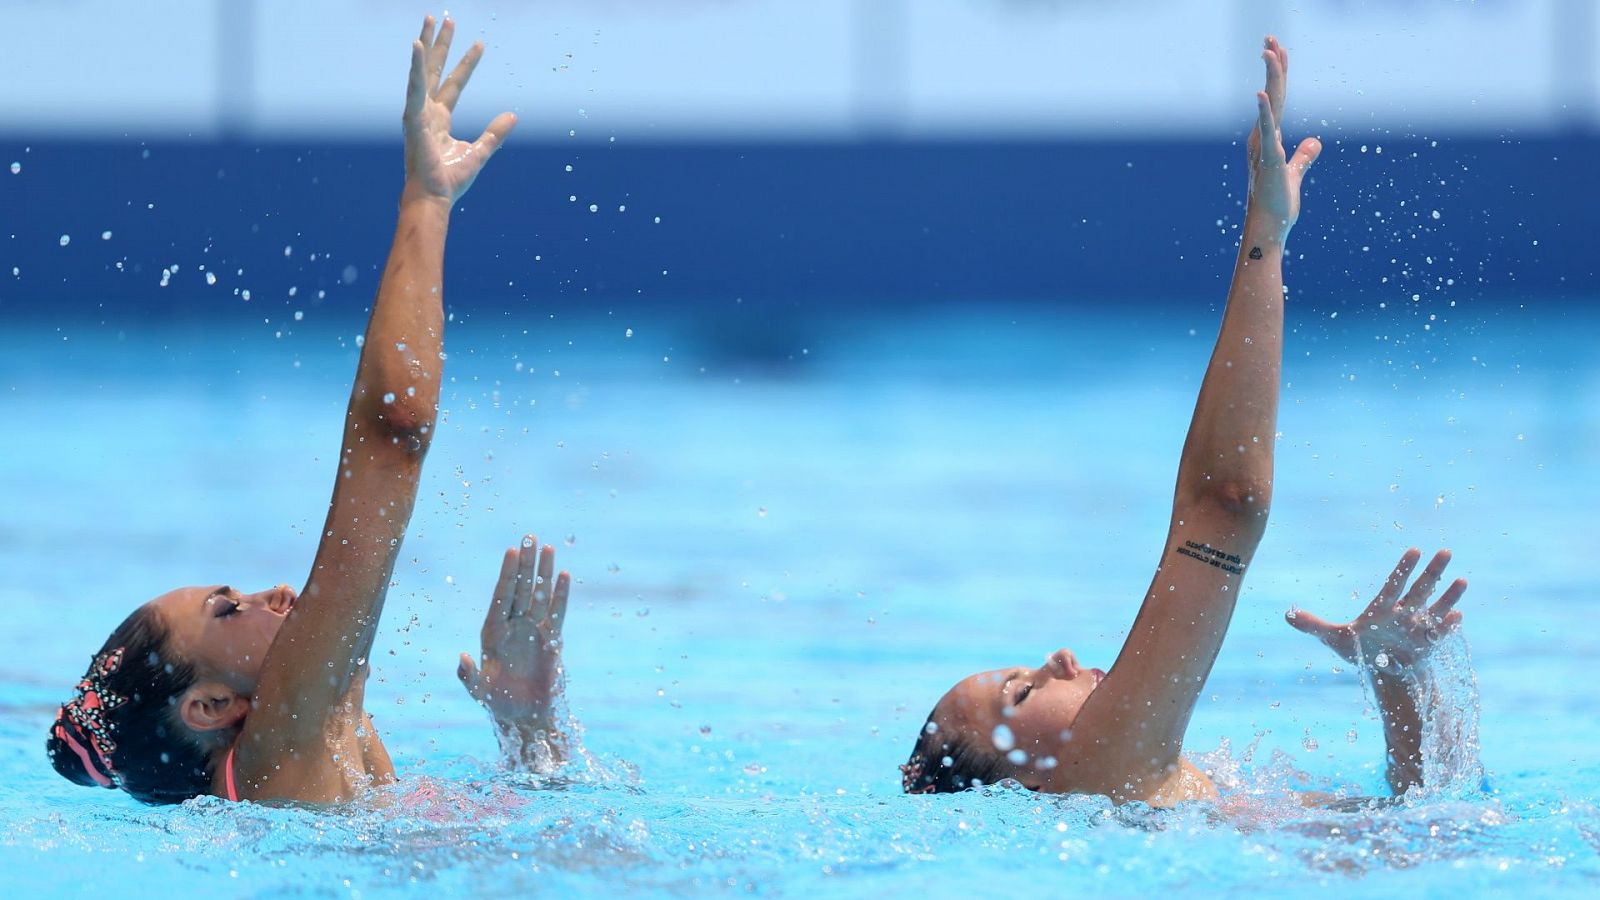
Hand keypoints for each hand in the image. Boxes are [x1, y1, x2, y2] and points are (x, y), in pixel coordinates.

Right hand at [402, 15, 517, 206]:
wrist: (435, 198)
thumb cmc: (450, 180)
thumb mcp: (480, 152)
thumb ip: (494, 133)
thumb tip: (513, 115)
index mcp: (439, 119)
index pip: (454, 83)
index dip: (467, 63)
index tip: (480, 44)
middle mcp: (427, 111)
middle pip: (435, 69)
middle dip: (440, 43)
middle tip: (443, 17)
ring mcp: (418, 113)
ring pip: (424, 70)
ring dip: (427, 43)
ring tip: (431, 19)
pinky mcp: (413, 118)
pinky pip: (415, 86)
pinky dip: (416, 66)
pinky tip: (418, 44)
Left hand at [458, 536, 570, 723]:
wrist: (524, 717)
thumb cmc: (498, 703)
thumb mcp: (479, 691)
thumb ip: (469, 676)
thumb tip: (462, 658)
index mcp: (493, 632)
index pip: (501, 596)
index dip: (507, 574)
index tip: (512, 551)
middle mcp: (513, 626)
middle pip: (521, 588)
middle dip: (526, 563)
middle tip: (530, 537)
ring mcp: (533, 630)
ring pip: (539, 595)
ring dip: (544, 572)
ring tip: (549, 547)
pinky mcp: (552, 639)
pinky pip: (557, 613)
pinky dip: (561, 595)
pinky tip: (565, 576)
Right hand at [1245, 36, 1320, 238]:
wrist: (1269, 227)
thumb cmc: (1279, 204)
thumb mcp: (1296, 173)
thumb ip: (1304, 156)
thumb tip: (1315, 142)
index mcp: (1267, 138)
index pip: (1275, 98)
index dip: (1278, 73)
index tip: (1278, 49)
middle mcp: (1261, 138)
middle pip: (1272, 93)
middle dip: (1272, 64)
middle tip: (1270, 37)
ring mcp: (1263, 146)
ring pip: (1270, 104)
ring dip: (1271, 76)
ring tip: (1269, 50)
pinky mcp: (1269, 158)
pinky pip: (1267, 129)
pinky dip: (1264, 110)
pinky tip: (1261, 92)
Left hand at [1286, 548, 1467, 671]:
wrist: (1385, 672)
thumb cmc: (1363, 650)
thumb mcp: (1335, 638)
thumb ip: (1313, 625)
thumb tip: (1286, 615)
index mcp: (1384, 608)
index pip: (1394, 584)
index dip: (1404, 568)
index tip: (1415, 549)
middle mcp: (1405, 614)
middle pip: (1420, 589)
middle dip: (1432, 572)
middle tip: (1445, 550)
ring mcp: (1419, 629)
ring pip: (1436, 608)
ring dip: (1449, 596)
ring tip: (1462, 580)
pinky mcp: (1428, 646)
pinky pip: (1441, 634)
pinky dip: (1448, 626)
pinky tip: (1458, 617)